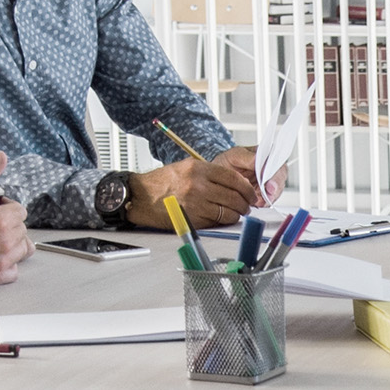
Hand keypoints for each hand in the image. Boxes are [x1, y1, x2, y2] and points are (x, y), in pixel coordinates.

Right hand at [140, 149, 258, 228]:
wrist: (140, 197)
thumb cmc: (160, 183)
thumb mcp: (185, 167)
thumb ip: (208, 173)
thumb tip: (232, 182)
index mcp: (198, 168)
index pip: (233, 178)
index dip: (246, 188)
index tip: (250, 193)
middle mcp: (198, 184)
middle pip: (234, 196)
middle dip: (245, 203)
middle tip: (247, 205)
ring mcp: (196, 202)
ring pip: (229, 211)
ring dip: (236, 214)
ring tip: (236, 213)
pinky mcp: (192, 218)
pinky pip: (217, 221)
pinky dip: (223, 221)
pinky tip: (222, 218)